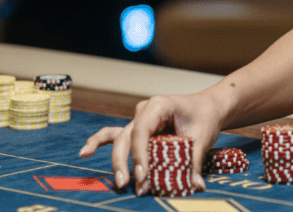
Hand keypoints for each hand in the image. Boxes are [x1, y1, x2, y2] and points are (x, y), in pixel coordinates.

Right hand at [78, 92, 223, 194]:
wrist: (207, 107)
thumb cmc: (204, 117)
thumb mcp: (202, 138)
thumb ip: (194, 161)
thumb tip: (196, 186)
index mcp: (158, 105)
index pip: (141, 131)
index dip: (139, 155)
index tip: (143, 177)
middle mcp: (144, 110)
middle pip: (126, 137)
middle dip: (125, 163)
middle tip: (128, 185)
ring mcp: (138, 118)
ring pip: (120, 139)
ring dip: (117, 161)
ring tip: (118, 182)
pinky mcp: (138, 128)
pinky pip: (115, 134)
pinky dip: (100, 142)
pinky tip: (85, 152)